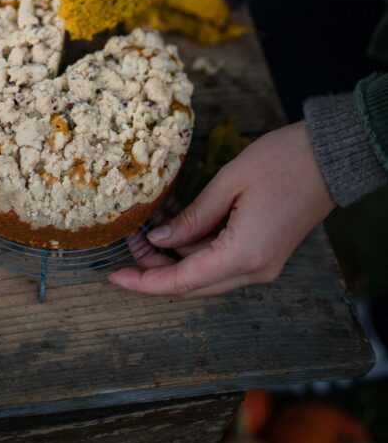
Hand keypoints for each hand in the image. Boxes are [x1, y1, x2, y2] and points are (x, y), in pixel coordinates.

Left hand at [109, 123, 333, 296]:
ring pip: (205, 274)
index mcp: (243, 255)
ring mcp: (263, 264)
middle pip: (192, 284)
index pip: (182, 281)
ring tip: (148, 225)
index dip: (144, 282)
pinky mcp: (265, 253)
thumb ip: (192, 216)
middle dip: (154, 267)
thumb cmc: (282, 162)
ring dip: (174, 256)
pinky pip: (221, 261)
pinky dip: (196, 248)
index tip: (114, 276)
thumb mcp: (228, 182)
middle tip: (128, 239)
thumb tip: (160, 239)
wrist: (329, 158)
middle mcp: (254, 269)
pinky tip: (178, 224)